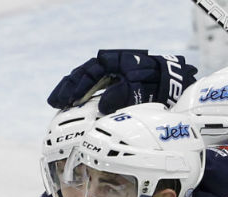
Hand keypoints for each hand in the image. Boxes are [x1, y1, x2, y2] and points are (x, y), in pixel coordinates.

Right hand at [47, 49, 197, 113]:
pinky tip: (70, 105)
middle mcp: (109, 65)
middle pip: (82, 74)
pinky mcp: (110, 84)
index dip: (78, 85)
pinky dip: (79, 95)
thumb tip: (102, 105)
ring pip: (84, 80)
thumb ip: (122, 94)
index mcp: (115, 60)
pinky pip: (90, 87)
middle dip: (68, 88)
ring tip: (56, 104)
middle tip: (55, 102)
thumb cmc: (157, 82)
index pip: (90, 71)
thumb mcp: (142, 88)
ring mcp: (108, 74)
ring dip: (70, 91)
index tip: (69, 99)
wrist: (172, 81)